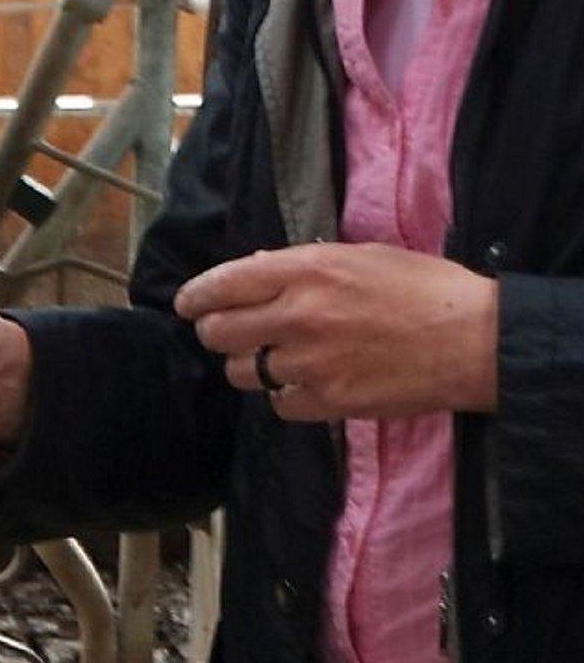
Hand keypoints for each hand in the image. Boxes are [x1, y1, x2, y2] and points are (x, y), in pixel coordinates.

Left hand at [175, 244, 497, 420]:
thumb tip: (255, 272)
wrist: (475, 340)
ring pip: (242, 372)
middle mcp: (298, 315)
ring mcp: (311, 363)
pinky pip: (278, 406)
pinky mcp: (330, 403)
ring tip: (273, 360)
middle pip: (219, 332)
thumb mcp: (357, 256)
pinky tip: (304, 386)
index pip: (224, 283)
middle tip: (229, 334)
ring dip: (250, 367)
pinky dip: (284, 398)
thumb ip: (300, 266)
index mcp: (304, 270)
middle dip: (216, 332)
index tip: (186, 306)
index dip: (196, 296)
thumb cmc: (422, 288)